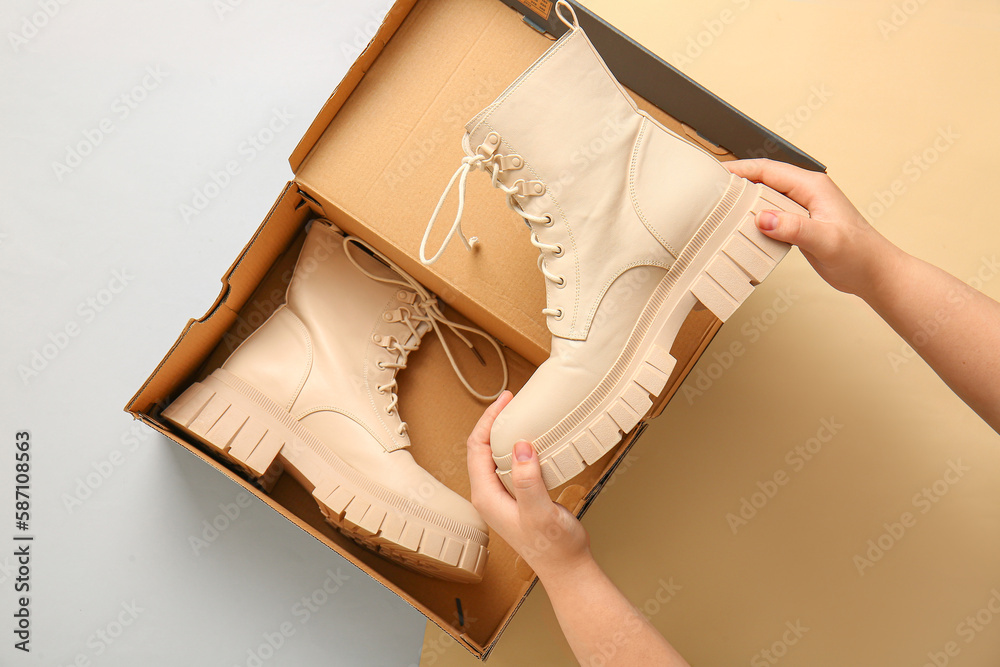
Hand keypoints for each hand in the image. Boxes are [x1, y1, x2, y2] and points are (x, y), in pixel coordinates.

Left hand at [467, 391, 591, 580]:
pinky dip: (517, 447)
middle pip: (481, 448)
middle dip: (493, 421)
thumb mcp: (540, 512)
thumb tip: (520, 447)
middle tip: (512, 400)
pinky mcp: (515, 497)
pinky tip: (533, 441)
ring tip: (519, 414)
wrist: (567, 568)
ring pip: (494, 455)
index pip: (476, 447)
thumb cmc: (554, 547)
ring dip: (504, 433)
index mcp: (486, 495)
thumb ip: (527, 481)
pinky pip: (509, 464)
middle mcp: (488, 495)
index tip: (505, 401)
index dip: (487, 420)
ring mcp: (501, 496)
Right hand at [725, 158, 904, 299]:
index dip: (742, 170)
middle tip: (711, 190)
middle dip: (738, 181)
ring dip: (744, 200)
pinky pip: (770, 214)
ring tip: (720, 207)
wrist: (874, 273)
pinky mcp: (799, 224)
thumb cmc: (859, 254)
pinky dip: (753, 217)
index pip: (770, 171)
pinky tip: (741, 227)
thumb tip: (764, 218)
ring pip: (765, 196)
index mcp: (813, 187)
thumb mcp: (826, 240)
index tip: (718, 174)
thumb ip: (795, 228)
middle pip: (764, 179)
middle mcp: (806, 193)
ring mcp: (802, 209)